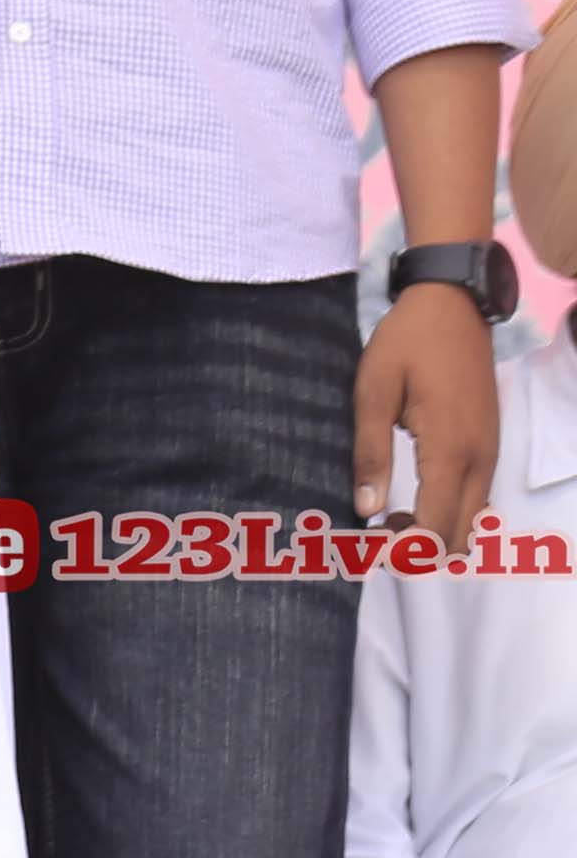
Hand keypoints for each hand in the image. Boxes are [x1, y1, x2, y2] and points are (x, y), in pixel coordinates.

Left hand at [357, 282, 502, 541]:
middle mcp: (480, 460)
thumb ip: (370, 454)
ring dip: (435, 529)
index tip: (369, 547)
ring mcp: (490, 452)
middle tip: (377, 531)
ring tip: (390, 513)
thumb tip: (367, 510)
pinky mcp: (489, 443)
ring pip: (472, 519)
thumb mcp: (373, 393)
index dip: (406, 551)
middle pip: (460, 536)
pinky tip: (412, 495)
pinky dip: (448, 509)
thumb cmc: (406, 344)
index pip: (437, 529)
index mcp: (450, 451)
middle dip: (422, 548)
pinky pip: (476, 496)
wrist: (452, 305)